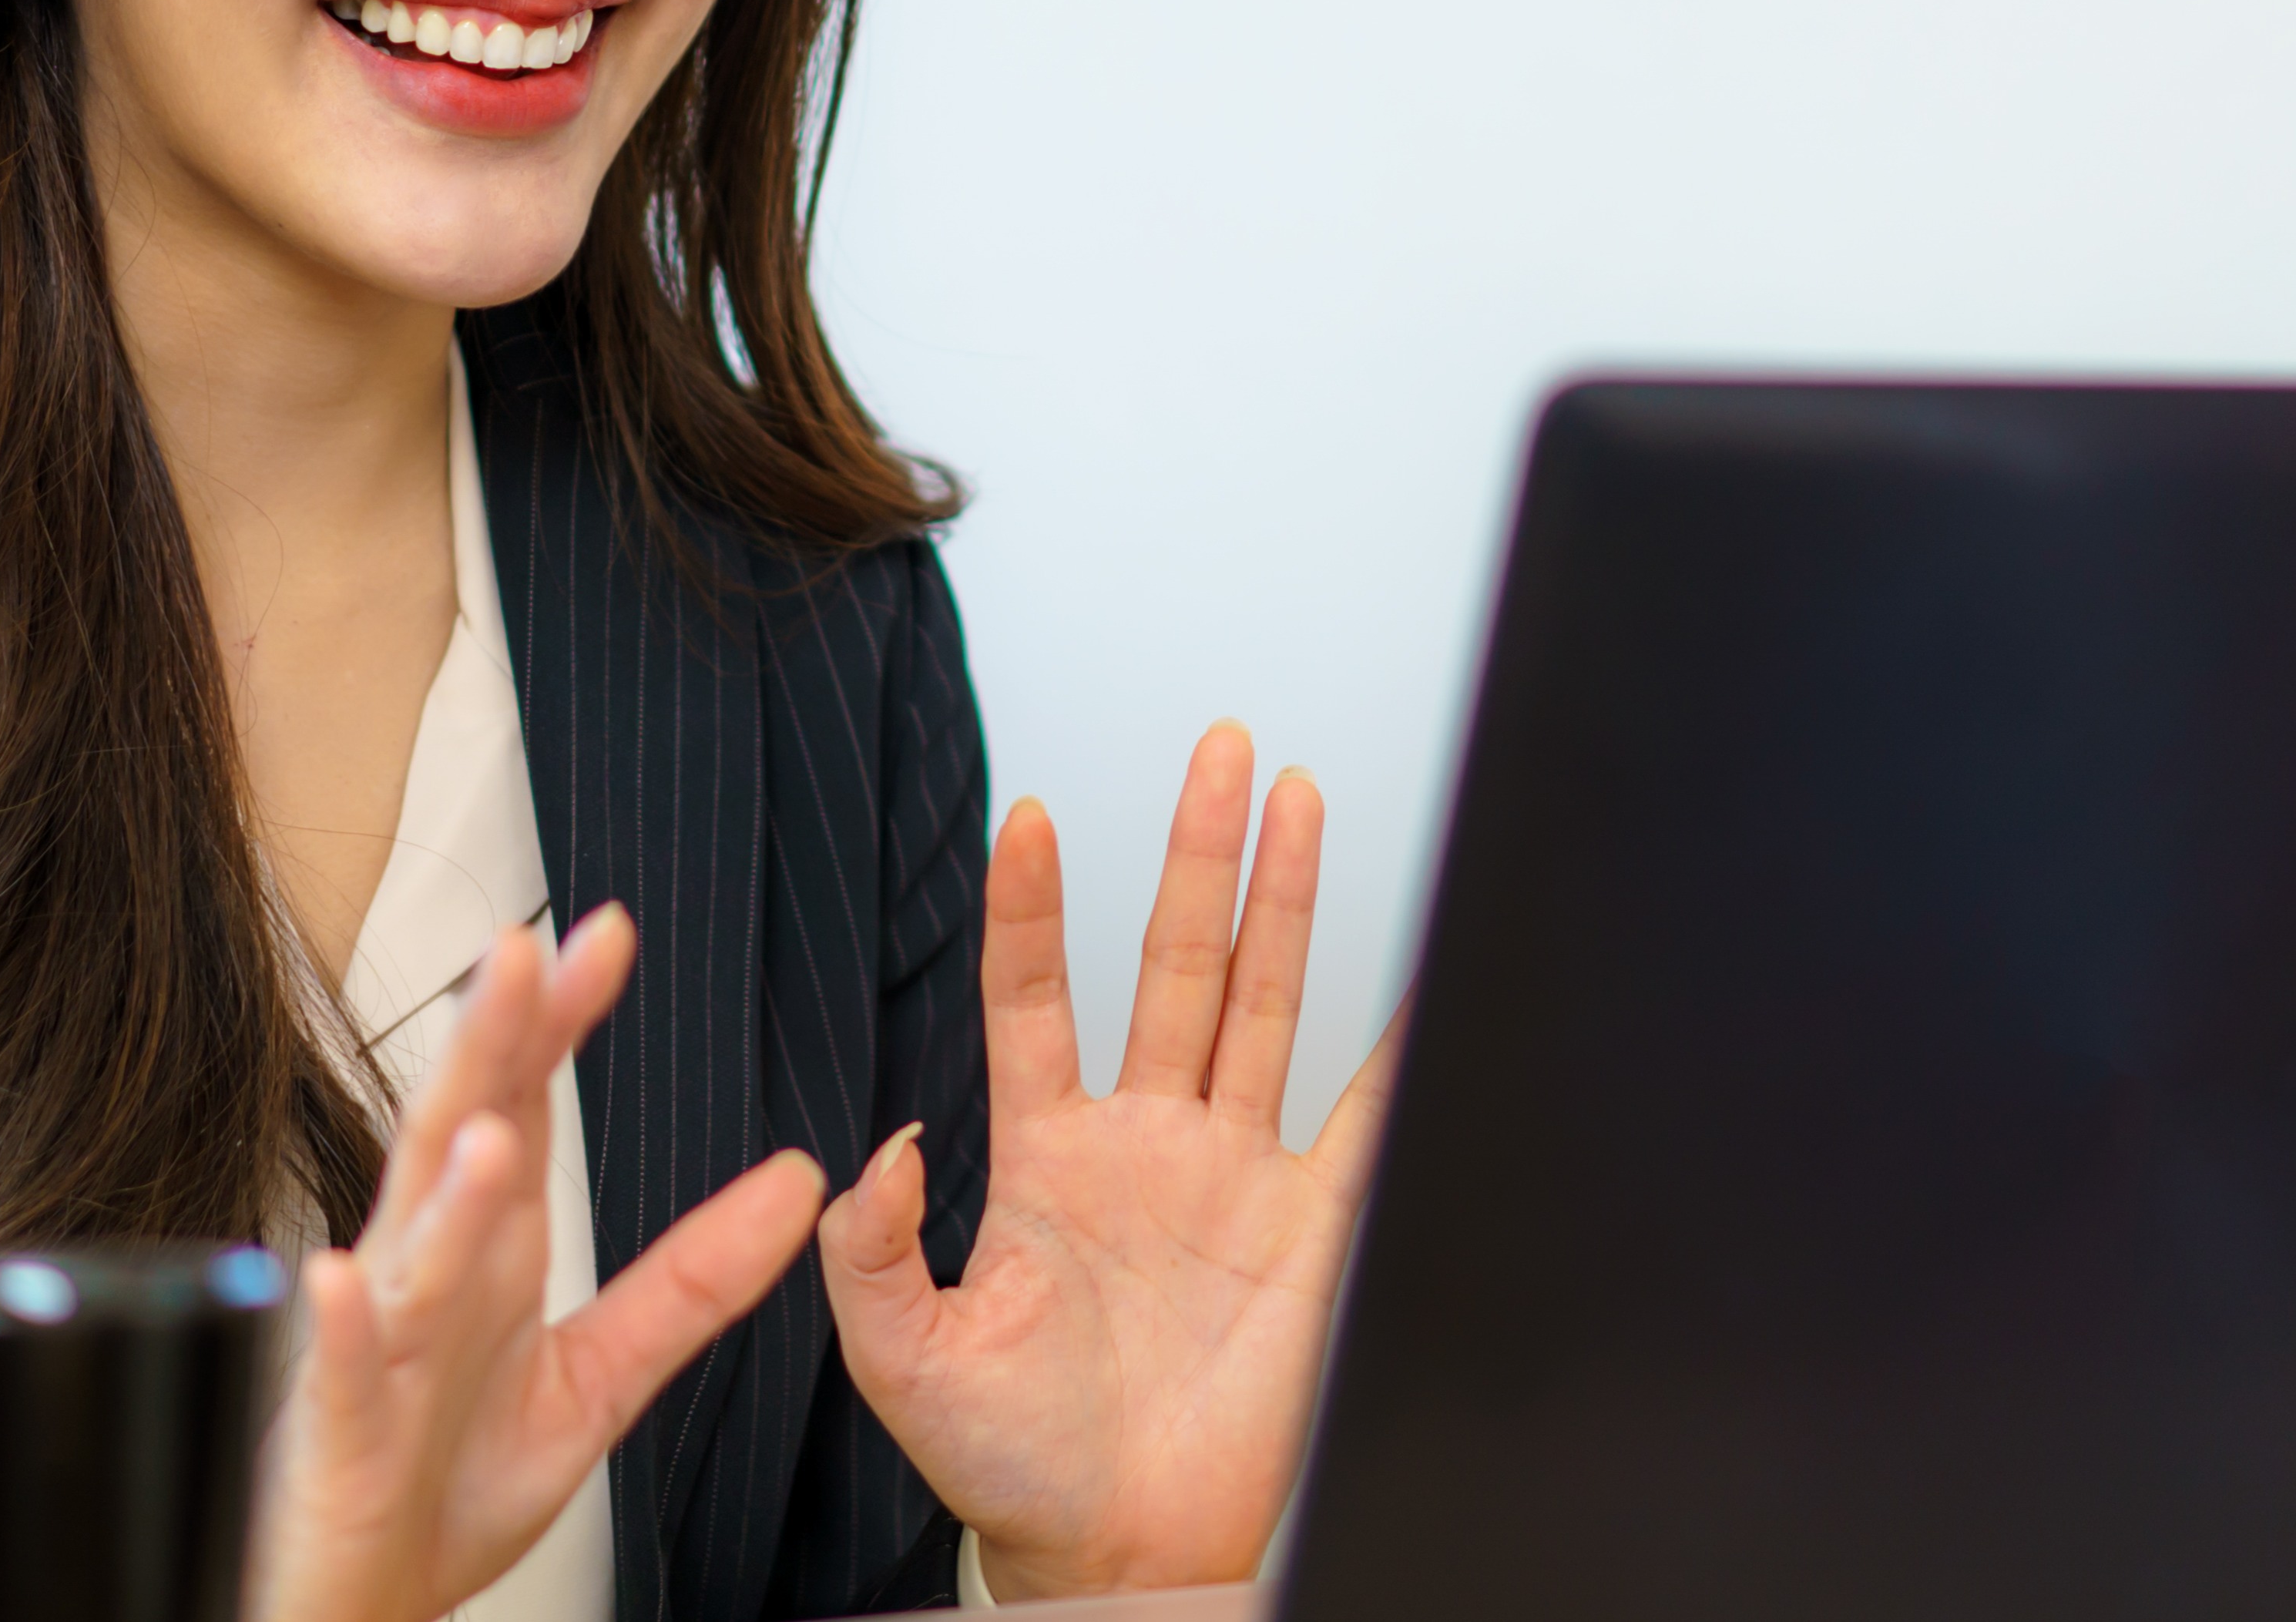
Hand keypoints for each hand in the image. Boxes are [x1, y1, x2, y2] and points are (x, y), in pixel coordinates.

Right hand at [247, 909, 825, 1621]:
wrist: (367, 1598)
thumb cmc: (449, 1481)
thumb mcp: (602, 1375)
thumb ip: (695, 1280)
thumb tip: (800, 1182)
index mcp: (487, 1252)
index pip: (523, 1107)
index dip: (559, 1020)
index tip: (609, 934)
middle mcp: (427, 1278)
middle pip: (456, 1139)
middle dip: (487, 1050)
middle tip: (522, 954)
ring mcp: (381, 1351)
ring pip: (409, 1252)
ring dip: (442, 1191)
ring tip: (485, 1130)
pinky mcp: (343, 1436)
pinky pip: (345, 1374)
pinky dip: (347, 1327)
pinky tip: (352, 1277)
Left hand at [821, 724, 1398, 1603]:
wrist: (1121, 1552)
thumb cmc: (1014, 1468)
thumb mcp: (903, 1361)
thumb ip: (873, 1253)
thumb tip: (880, 1144)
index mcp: (1049, 1161)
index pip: (1034, 1000)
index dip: (1032, 911)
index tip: (1028, 820)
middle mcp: (1148, 1145)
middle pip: (1174, 965)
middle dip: (1196, 855)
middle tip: (1217, 753)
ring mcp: (1233, 1177)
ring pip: (1261, 1004)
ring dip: (1278, 902)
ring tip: (1293, 799)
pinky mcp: (1309, 1227)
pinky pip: (1363, 1118)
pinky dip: (1399, 1046)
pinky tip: (1423, 971)